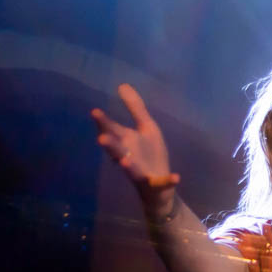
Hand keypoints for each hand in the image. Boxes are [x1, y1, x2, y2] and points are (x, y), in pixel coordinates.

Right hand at [90, 84, 180, 212]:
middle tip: (101, 138)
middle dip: (110, 145)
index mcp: (126, 142)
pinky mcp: (156, 184)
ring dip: (127, 165)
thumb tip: (122, 85)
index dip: (104, 122)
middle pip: (117, 150)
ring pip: (131, 169)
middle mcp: (129, 156)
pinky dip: (168, 181)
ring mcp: (141, 172)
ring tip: (123, 161)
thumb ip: (135, 108)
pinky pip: (162, 183)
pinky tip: (176, 177)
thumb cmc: (149, 154)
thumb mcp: (146, 128)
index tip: (95, 112)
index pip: (112, 131)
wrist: (159, 186)